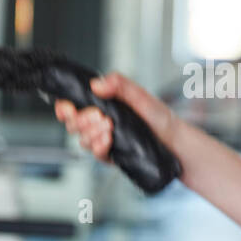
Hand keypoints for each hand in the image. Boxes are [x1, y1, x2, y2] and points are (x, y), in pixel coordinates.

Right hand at [53, 72, 178, 163]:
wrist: (176, 142)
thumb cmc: (160, 118)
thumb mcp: (140, 95)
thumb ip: (119, 85)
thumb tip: (96, 84)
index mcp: (103, 106)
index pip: (74, 107)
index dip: (64, 108)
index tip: (66, 107)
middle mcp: (100, 124)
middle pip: (73, 125)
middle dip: (79, 120)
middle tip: (96, 115)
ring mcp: (105, 141)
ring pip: (83, 140)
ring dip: (91, 133)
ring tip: (108, 126)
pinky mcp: (112, 156)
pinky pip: (96, 154)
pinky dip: (99, 146)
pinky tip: (108, 139)